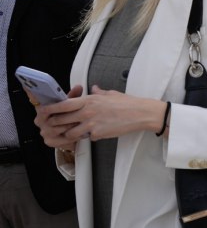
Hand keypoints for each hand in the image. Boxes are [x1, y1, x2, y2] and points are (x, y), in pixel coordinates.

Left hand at [34, 87, 165, 148]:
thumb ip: (99, 92)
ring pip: (70, 133)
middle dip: (55, 124)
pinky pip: (87, 138)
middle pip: (61, 120)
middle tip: (54, 125)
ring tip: (74, 132)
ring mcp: (92, 125)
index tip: (44, 111)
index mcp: (89, 100)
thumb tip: (94, 89)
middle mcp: (87, 112)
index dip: (50, 109)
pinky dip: (88, 138)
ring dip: (70, 134)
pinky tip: (93, 134)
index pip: (62, 105)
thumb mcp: (111, 94)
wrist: (141, 114)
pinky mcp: (98, 134)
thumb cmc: (128, 103)